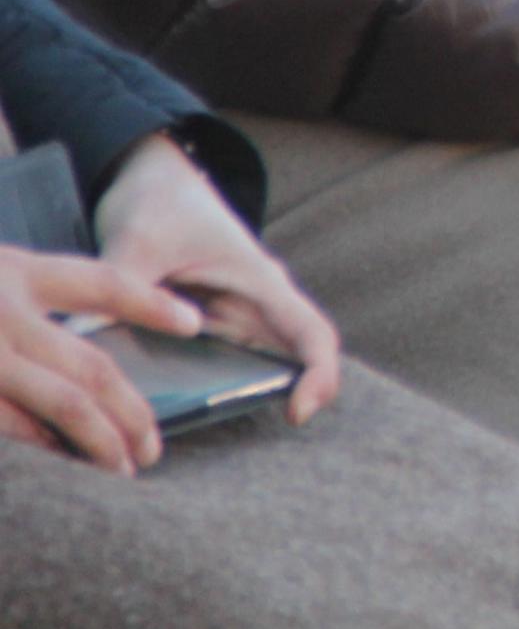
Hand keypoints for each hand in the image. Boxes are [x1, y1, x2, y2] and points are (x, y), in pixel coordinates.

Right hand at [0, 240, 191, 469]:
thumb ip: (17, 299)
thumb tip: (73, 359)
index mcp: (12, 269)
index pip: (102, 283)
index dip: (150, 304)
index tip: (192, 322)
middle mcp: (1, 307)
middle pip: (90, 363)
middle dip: (130, 408)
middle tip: (154, 444)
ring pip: (59, 400)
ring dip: (96, 439)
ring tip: (123, 468)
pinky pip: (7, 422)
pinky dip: (37, 444)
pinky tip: (59, 463)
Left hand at [89, 134, 339, 428]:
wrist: (154, 179)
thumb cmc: (158, 203)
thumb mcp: (138, 242)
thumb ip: (120, 291)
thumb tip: (88, 343)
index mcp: (258, 280)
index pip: (311, 332)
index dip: (320, 374)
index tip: (298, 412)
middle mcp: (257, 304)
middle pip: (296, 359)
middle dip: (292, 401)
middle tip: (250, 449)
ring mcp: (236, 317)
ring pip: (260, 368)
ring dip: (245, 403)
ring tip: (185, 437)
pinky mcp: (210, 326)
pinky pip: (223, 367)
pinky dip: (209, 394)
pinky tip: (160, 417)